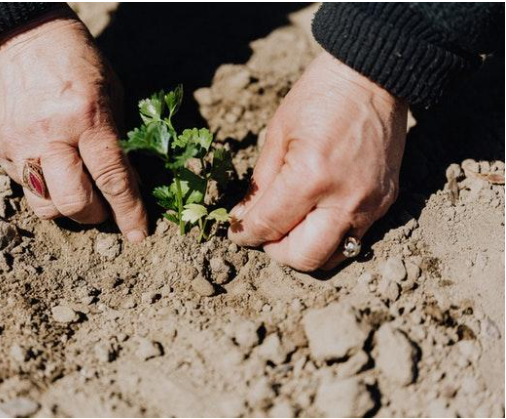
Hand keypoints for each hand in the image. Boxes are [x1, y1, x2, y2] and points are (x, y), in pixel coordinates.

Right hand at [0, 6, 146, 241]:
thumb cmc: (75, 58)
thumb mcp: (110, 92)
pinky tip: (53, 168)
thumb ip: (118, 140)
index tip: (139, 235)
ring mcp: (17, 143)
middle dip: (96, 216)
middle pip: (74, 204)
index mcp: (85, 117)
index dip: (129, 212)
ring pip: (44, 206)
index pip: (112, 178)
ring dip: (67, 209)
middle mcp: (49, 135)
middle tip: (105, 207)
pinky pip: (23, 186)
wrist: (17, 31)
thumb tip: (128, 184)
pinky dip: (45, 187)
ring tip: (78, 191)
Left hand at [229, 52, 407, 269]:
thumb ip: (260, 184)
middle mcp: (344, 199)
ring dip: (304, 250)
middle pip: (303, 258)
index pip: (269, 226)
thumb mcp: (278, 135)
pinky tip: (316, 216)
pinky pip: (353, 239)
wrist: (373, 78)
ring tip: (291, 227)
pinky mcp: (385, 202)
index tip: (238, 232)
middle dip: (276, 251)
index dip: (245, 234)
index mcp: (310, 177)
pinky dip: (328, 237)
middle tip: (265, 233)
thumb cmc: (319, 97)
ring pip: (332, 257)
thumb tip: (244, 220)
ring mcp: (370, 204)